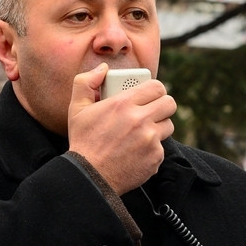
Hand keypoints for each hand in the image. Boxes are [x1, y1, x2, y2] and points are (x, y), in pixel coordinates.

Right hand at [66, 64, 175, 193]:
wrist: (90, 177)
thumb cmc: (83, 142)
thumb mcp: (77, 109)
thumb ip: (86, 82)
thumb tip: (102, 68)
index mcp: (124, 104)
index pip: (157, 86)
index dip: (155, 89)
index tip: (149, 95)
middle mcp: (140, 120)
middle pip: (169, 103)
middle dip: (162, 105)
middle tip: (151, 111)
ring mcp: (150, 140)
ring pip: (168, 125)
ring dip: (158, 127)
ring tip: (142, 132)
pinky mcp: (155, 157)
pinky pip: (161, 147)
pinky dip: (152, 149)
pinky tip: (136, 151)